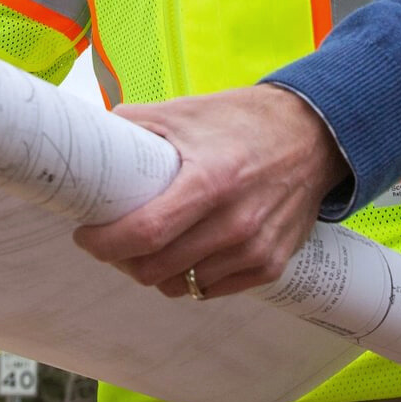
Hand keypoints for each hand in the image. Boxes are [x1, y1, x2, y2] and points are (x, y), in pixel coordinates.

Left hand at [72, 84, 349, 300]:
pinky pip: (209, 290)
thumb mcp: (186, 111)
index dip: (104, 242)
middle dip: (121, 258)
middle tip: (112, 239)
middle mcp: (234, 222)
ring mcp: (254, 249)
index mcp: (210, 180)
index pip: (144, 232)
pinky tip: (185, 252)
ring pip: (179, 286)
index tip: (86, 235)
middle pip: (155, 268)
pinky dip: (189, 278)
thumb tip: (88, 139)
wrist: (315, 136)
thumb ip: (134, 124)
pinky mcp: (270, 266)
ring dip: (154, 271)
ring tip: (149, 245)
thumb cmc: (243, 121)